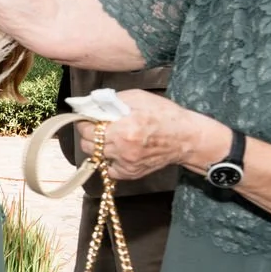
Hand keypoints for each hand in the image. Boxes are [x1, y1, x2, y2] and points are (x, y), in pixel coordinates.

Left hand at [85, 91, 226, 182]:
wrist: (186, 138)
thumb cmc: (165, 115)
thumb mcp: (138, 98)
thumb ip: (111, 100)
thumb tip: (90, 103)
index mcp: (124, 128)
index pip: (86, 129)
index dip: (83, 121)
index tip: (87, 117)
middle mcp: (123, 148)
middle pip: (87, 144)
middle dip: (88, 134)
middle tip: (96, 127)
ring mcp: (126, 163)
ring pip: (95, 157)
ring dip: (96, 147)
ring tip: (108, 137)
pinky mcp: (131, 173)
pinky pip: (108, 169)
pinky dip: (108, 160)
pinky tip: (117, 150)